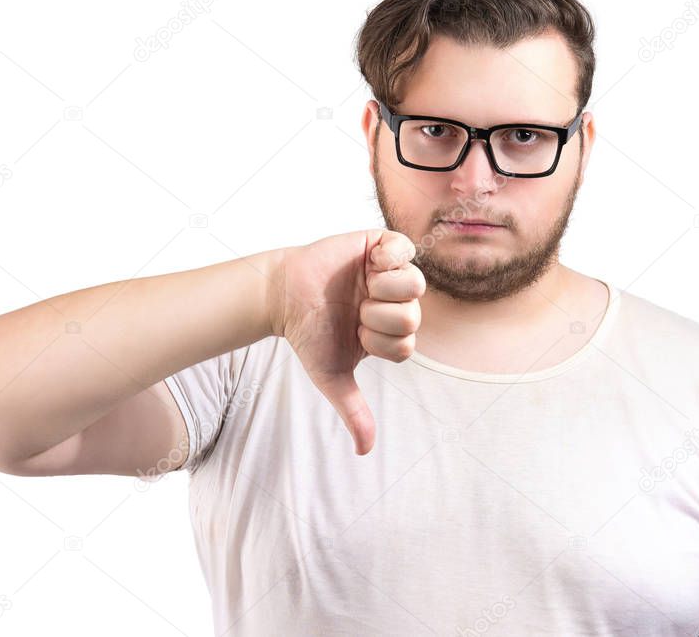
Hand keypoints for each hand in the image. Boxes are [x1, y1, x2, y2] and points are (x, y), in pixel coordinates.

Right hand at [272, 229, 425, 454]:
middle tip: (355, 310)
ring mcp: (390, 273)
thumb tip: (365, 452)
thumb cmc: (309, 334)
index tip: (354, 333)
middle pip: (412, 316)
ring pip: (415, 284)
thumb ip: (353, 410)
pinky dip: (388, 257)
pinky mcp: (380, 245)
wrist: (283, 295)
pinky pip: (404, 247)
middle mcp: (396, 302)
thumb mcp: (331, 375)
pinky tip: (369, 263)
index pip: (406, 343)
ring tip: (362, 286)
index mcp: (391, 332)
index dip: (377, 341)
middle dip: (377, 317)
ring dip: (383, 289)